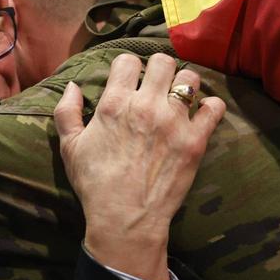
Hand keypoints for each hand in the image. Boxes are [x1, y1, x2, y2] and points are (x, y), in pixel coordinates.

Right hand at [53, 53, 224, 279]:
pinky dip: (210, 106)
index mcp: (115, 103)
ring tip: (180, 97)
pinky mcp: (195, 140)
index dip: (128, 66)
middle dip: (159, 69)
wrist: (125, 218)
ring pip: (190, 79)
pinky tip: (202, 113)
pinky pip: (213, 108)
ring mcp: (174, 122)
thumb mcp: (69, 147)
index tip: (130, 78)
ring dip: (185, 84)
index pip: (127, 61)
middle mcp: (146, 105)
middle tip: (158, 84)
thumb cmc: (95, 184)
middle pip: (163, 62)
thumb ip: (66, 111)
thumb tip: (72, 85)